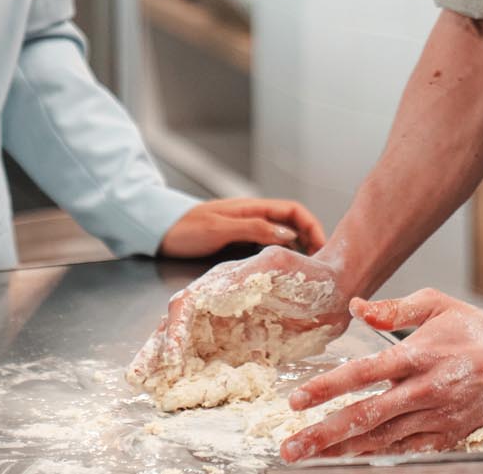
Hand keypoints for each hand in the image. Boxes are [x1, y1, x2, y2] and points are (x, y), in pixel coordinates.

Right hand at [128, 244, 349, 392]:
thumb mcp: (275, 263)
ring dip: (168, 369)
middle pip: (178, 330)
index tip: (171, 355)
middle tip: (136, 376)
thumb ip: (243, 277)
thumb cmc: (308, 271)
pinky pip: (215, 367)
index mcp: (222, 284)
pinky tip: (185, 393)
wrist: (338, 291)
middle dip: (155, 352)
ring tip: (151, 387)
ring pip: (190, 350)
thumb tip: (212, 289)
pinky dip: (197, 380)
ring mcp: (229, 330)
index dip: (174, 330)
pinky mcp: (244, 351)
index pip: (186, 305)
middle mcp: (219, 308)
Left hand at [158, 197, 327, 258]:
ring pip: (281, 239)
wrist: (158, 232)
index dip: (312, 225)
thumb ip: (253, 228)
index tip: (323, 246)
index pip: (294, 211)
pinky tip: (279, 275)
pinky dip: (278, 260)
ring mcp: (245, 231)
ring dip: (296, 253)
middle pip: (292, 226)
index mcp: (253, 208)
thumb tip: (288, 234)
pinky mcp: (236, 245)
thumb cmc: (186, 228)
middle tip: (320, 266)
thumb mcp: (220, 228)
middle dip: (310, 242)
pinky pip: (265, 250)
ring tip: (305, 274)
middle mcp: (253, 218)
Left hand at [277, 289, 482, 461]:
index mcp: (417, 355)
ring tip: (313, 458)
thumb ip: (391, 308)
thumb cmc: (474, 327)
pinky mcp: (448, 435)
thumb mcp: (434, 304)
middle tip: (292, 447)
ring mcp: (437, 417)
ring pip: (382, 440)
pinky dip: (380, 457)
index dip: (327, 389)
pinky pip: (407, 451)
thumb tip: (355, 306)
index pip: (363, 374)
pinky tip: (355, 460)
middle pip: (366, 417)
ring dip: (344, 451)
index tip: (297, 401)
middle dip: (324, 435)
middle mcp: (424, 390)